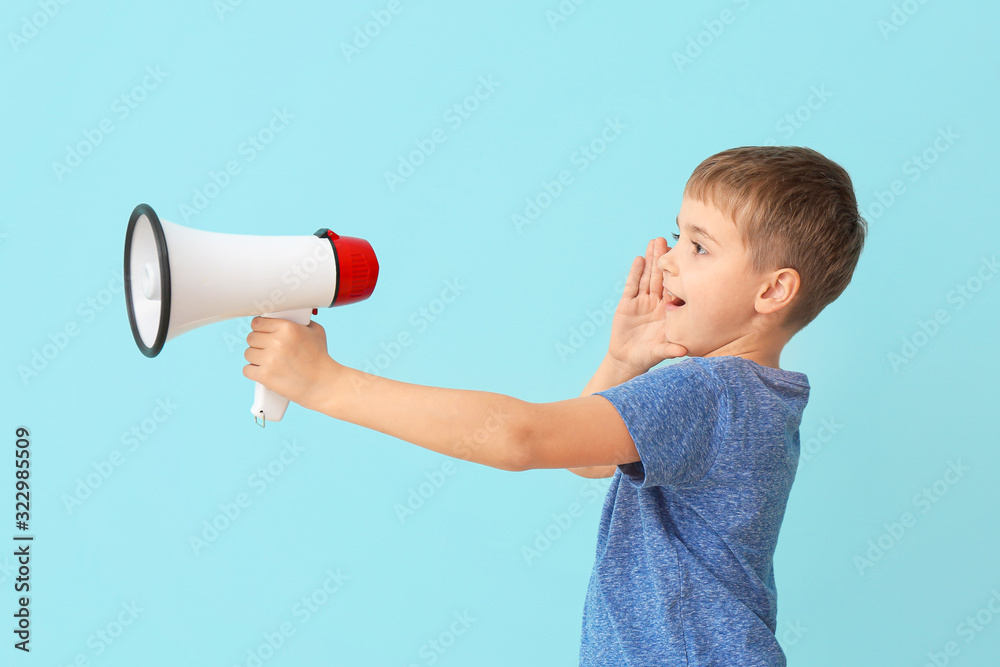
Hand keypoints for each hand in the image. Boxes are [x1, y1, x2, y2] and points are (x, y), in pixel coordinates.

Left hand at [243, 317, 340, 411]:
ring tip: (268, 361)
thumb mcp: (315, 332)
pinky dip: (254, 371)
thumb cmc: (320, 359)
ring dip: (256, 357)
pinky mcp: (265, 376)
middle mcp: (277, 342)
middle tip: (268, 348)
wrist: (323, 384)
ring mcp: (270, 360)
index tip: (262, 332)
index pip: (257, 322)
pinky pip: (247, 369)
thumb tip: (288, 317)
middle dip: (259, 343)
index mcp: (288, 328)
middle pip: (251, 337)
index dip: (260, 328)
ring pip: (248, 353)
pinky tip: (264, 371)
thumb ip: (299, 322)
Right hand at [607, 237, 687, 373]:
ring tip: (654, 242)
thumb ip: (670, 350)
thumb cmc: (647, 356)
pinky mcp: (627, 304)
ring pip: (646, 277)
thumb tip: (683, 351)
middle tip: (666, 240)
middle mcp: (656, 303)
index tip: (682, 257)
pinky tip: (639, 260)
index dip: (676, 273)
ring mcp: (642, 302)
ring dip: (650, 260)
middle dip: (662, 259)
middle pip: (660, 277)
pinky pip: (631, 286)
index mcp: (668, 311)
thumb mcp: (659, 352)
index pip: (673, 288)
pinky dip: (635, 273)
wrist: (627, 359)